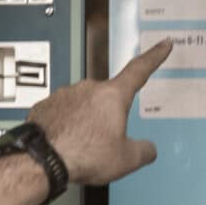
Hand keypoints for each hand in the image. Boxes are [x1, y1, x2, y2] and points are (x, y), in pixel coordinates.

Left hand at [28, 38, 171, 184]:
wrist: (42, 160)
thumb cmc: (86, 154)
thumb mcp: (126, 160)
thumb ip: (144, 151)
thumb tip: (148, 149)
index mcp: (113, 96)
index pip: (139, 71)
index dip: (154, 57)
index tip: (163, 44)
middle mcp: (88, 88)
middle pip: (107, 98)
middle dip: (109, 118)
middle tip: (104, 143)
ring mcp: (64, 94)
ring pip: (84, 106)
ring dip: (87, 122)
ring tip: (81, 147)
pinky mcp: (46, 104)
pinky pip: (63, 112)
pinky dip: (67, 125)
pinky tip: (65, 143)